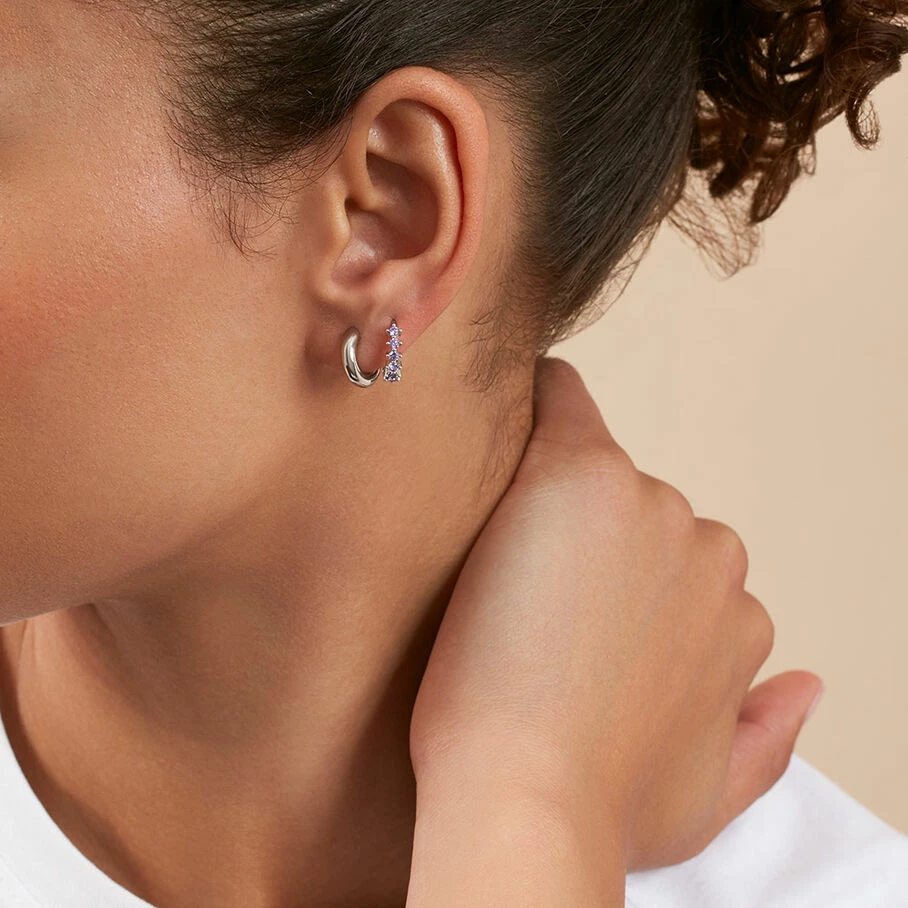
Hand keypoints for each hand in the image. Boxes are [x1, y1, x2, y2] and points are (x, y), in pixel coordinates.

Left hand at [409, 357, 821, 876]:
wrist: (525, 791)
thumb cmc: (600, 804)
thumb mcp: (709, 793)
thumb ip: (767, 737)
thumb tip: (806, 684)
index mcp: (738, 617)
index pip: (682, 576)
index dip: (619, 594)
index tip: (573, 618)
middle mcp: (709, 552)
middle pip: (638, 523)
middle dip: (588, 550)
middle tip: (527, 601)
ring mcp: (650, 507)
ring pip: (596, 482)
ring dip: (554, 507)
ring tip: (498, 566)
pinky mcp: (583, 475)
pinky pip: (564, 407)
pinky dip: (543, 404)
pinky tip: (511, 412)